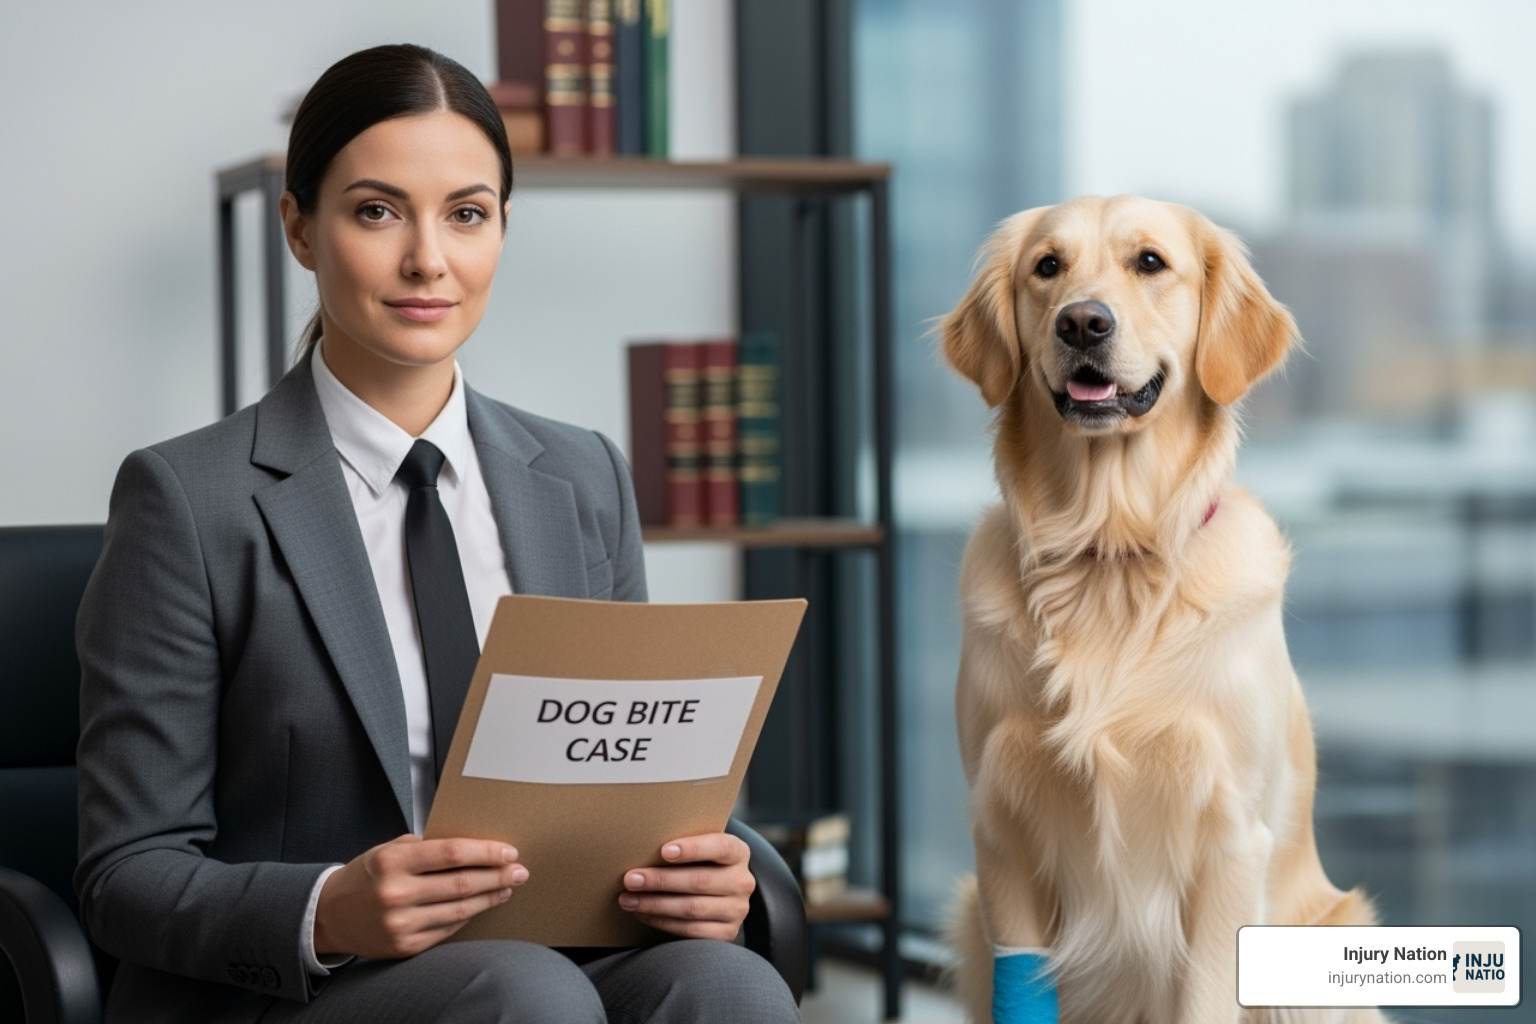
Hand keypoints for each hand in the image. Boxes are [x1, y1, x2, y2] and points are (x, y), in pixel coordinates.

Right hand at [314, 834, 527, 958]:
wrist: (329, 915)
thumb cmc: (366, 876)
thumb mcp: (388, 850)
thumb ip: (426, 846)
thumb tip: (473, 846)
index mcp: (392, 862)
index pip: (452, 853)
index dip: (486, 852)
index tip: (508, 851)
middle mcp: (396, 894)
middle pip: (462, 883)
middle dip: (498, 875)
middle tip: (520, 870)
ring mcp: (400, 924)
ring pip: (460, 910)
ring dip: (490, 897)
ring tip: (507, 887)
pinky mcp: (405, 946)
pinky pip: (448, 930)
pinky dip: (469, 916)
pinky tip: (481, 905)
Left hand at [618, 832, 753, 940]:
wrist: (717, 894)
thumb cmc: (698, 864)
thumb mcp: (699, 849)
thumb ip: (681, 846)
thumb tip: (642, 844)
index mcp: (738, 852)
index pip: (720, 847)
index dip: (693, 849)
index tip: (663, 850)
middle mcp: (742, 882)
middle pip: (699, 881)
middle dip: (660, 880)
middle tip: (630, 879)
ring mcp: (737, 910)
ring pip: (692, 908)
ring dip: (654, 904)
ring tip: (628, 899)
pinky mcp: (726, 934)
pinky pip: (690, 930)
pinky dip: (662, 922)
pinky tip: (642, 914)